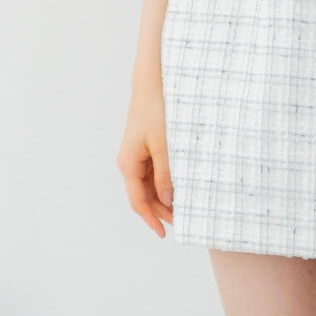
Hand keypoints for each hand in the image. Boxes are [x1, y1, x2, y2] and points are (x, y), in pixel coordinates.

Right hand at [117, 81, 173, 237]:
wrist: (153, 81)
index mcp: (129, 165)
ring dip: (166, 197)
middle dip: (163, 210)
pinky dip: (168, 181)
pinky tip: (183, 185)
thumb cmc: (156, 110)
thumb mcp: (165, 146)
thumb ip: (166, 176)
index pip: (139, 202)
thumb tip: (168, 201)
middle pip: (145, 196)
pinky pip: (156, 171)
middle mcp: (130, 162)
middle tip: (185, 220)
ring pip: (151, 185)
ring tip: (186, 205)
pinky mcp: (147, 146)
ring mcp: (138, 155)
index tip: (166, 234)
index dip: (152, 219)